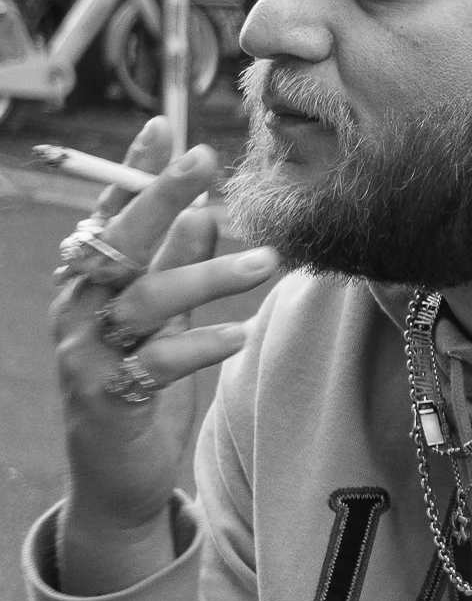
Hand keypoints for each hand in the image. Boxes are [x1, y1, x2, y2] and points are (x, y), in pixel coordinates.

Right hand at [50, 118, 276, 593]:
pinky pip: (156, 364)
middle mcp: (76, 310)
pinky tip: (240, 334)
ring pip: (143, 300)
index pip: (105, 214)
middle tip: (203, 162)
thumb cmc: (143, 385)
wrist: (118, 473)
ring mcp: (84, 353)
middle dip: (158, 197)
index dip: (130, 172)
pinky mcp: (107, 397)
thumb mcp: (164, 321)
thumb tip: (201, 211)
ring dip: (207, 275)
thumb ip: (174, 267)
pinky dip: (201, 345)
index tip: (163, 127)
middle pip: (115, 242)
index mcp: (86, 283)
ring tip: (267, 261)